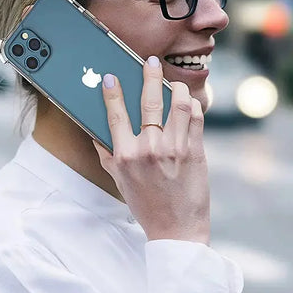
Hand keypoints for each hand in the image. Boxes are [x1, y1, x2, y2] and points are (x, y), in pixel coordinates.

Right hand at [92, 56, 209, 243]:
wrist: (176, 230)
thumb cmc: (145, 205)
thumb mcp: (119, 181)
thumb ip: (107, 156)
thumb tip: (96, 134)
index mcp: (125, 155)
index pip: (116, 115)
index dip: (112, 93)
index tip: (111, 77)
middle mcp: (149, 148)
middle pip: (149, 102)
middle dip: (149, 76)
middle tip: (150, 62)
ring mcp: (174, 149)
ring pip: (178, 104)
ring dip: (176, 88)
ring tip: (173, 84)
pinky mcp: (195, 152)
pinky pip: (196, 118)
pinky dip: (192, 105)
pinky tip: (188, 103)